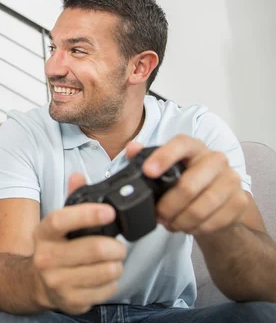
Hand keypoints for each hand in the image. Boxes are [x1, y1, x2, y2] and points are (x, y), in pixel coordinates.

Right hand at [32, 174, 125, 314]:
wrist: (31, 283)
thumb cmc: (52, 249)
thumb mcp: (56, 224)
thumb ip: (71, 199)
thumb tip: (78, 176)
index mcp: (44, 233)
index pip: (63, 220)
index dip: (88, 215)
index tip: (109, 212)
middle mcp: (47, 258)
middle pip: (94, 250)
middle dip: (116, 247)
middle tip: (118, 246)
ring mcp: (58, 282)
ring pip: (105, 271)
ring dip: (117, 265)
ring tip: (112, 261)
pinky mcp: (71, 301)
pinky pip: (106, 290)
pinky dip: (112, 283)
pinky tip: (104, 277)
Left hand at [126, 136, 248, 235]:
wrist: (217, 202)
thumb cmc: (185, 180)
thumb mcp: (164, 168)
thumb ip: (145, 157)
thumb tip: (132, 148)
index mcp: (193, 147)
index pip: (180, 144)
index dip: (163, 157)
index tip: (148, 172)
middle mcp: (215, 159)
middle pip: (188, 185)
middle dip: (168, 206)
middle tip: (158, 216)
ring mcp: (231, 179)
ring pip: (201, 208)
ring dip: (181, 221)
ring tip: (170, 224)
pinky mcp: (240, 200)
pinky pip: (214, 221)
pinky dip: (196, 228)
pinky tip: (187, 226)